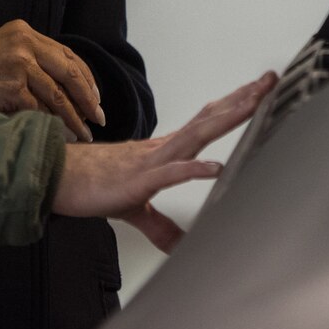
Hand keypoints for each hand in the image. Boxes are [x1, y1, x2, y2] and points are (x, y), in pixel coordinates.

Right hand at [0, 19, 104, 140]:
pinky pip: (40, 110)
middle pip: (70, 73)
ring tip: (83, 135)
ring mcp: (19, 63)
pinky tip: (59, 137)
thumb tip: (63, 83)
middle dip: (88, 99)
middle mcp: (25, 43)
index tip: (95, 97)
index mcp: (24, 32)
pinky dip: (52, 125)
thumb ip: (27, 58)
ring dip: (75, 119)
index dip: (85, 78)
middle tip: (98, 118)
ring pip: (58, 96)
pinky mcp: (12, 86)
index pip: (67, 55)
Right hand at [54, 71, 277, 252]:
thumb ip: (161, 226)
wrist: (59, 179)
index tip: (259, 89)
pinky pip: (170, 173)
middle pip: (209, 118)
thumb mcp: (136, 209)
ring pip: (196, 135)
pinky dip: (193, 170)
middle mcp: (163, 148)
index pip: (206, 121)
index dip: (232, 105)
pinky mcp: (139, 181)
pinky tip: (215, 169)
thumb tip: (179, 247)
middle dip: (241, 99)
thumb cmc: (95, 185)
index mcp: (166, 150)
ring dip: (226, 119)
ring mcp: (152, 161)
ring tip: (254, 105)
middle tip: (269, 81)